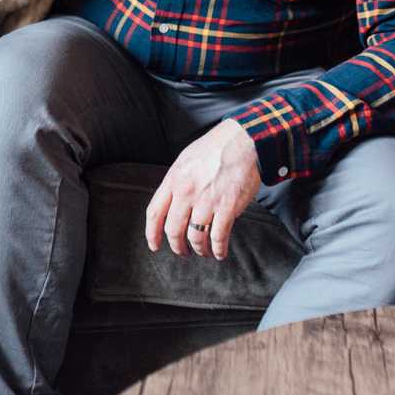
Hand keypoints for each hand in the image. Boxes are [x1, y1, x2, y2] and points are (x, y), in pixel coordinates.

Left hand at [144, 120, 261, 260]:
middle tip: (182, 252)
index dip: (152, 233)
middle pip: (173, 229)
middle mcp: (186, 192)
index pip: (155, 212)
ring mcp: (206, 201)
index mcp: (174, 179)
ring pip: (195, 237)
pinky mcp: (227, 207)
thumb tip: (173, 201)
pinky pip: (218, 236)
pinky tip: (219, 252)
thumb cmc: (215, 148)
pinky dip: (218, 249)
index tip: (154, 245)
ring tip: (203, 251)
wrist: (242, 141)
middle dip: (177, 246)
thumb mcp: (185, 160)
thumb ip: (177, 181)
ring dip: (199, 249)